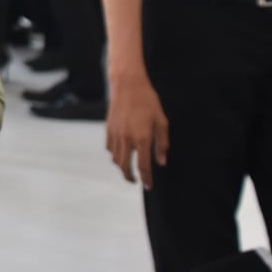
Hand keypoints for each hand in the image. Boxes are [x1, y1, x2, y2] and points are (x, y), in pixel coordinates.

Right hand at [106, 74, 168, 188]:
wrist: (127, 85)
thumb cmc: (148, 101)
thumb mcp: (161, 121)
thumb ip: (162, 144)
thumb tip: (161, 161)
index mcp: (142, 138)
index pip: (143, 166)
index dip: (147, 179)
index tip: (149, 186)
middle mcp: (126, 139)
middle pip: (125, 166)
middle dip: (130, 177)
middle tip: (136, 181)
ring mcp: (115, 134)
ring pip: (115, 159)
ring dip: (122, 167)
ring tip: (128, 168)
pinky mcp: (108, 128)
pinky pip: (109, 148)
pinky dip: (114, 154)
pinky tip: (121, 153)